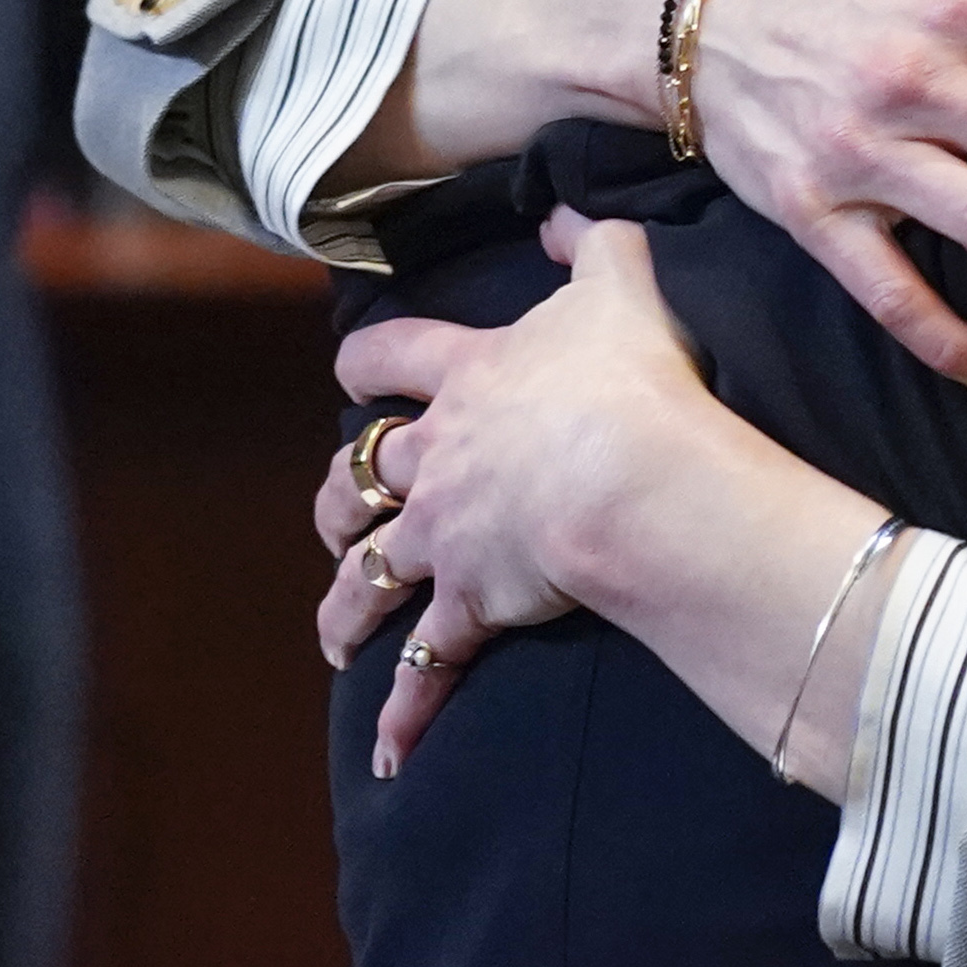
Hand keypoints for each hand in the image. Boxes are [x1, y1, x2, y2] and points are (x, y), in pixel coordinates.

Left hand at [317, 212, 730, 774]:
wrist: (633, 475)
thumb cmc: (631, 378)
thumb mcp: (621, 283)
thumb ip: (591, 242)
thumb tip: (562, 211)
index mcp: (465, 381)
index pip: (389, 359)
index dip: (368, 361)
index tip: (354, 369)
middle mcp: (437, 460)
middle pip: (357, 477)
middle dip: (341, 498)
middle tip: (338, 515)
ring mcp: (446, 536)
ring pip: (366, 574)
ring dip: (346, 607)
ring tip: (333, 637)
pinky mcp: (472, 603)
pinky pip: (427, 667)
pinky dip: (405, 713)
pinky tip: (388, 754)